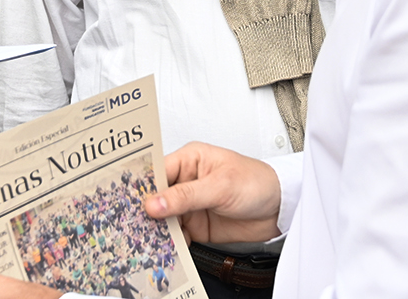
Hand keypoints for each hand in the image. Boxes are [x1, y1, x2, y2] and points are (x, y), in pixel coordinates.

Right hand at [143, 142, 282, 243]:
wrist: (281, 209)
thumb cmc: (257, 183)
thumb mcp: (220, 186)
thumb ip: (186, 196)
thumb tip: (154, 204)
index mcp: (190, 160)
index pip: (157, 171)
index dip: (142, 185)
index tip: (126, 199)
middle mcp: (187, 181)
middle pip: (156, 196)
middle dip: (145, 210)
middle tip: (131, 223)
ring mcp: (191, 205)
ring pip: (164, 218)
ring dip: (156, 229)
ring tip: (145, 239)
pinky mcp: (197, 225)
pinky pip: (177, 234)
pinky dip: (170, 242)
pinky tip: (166, 247)